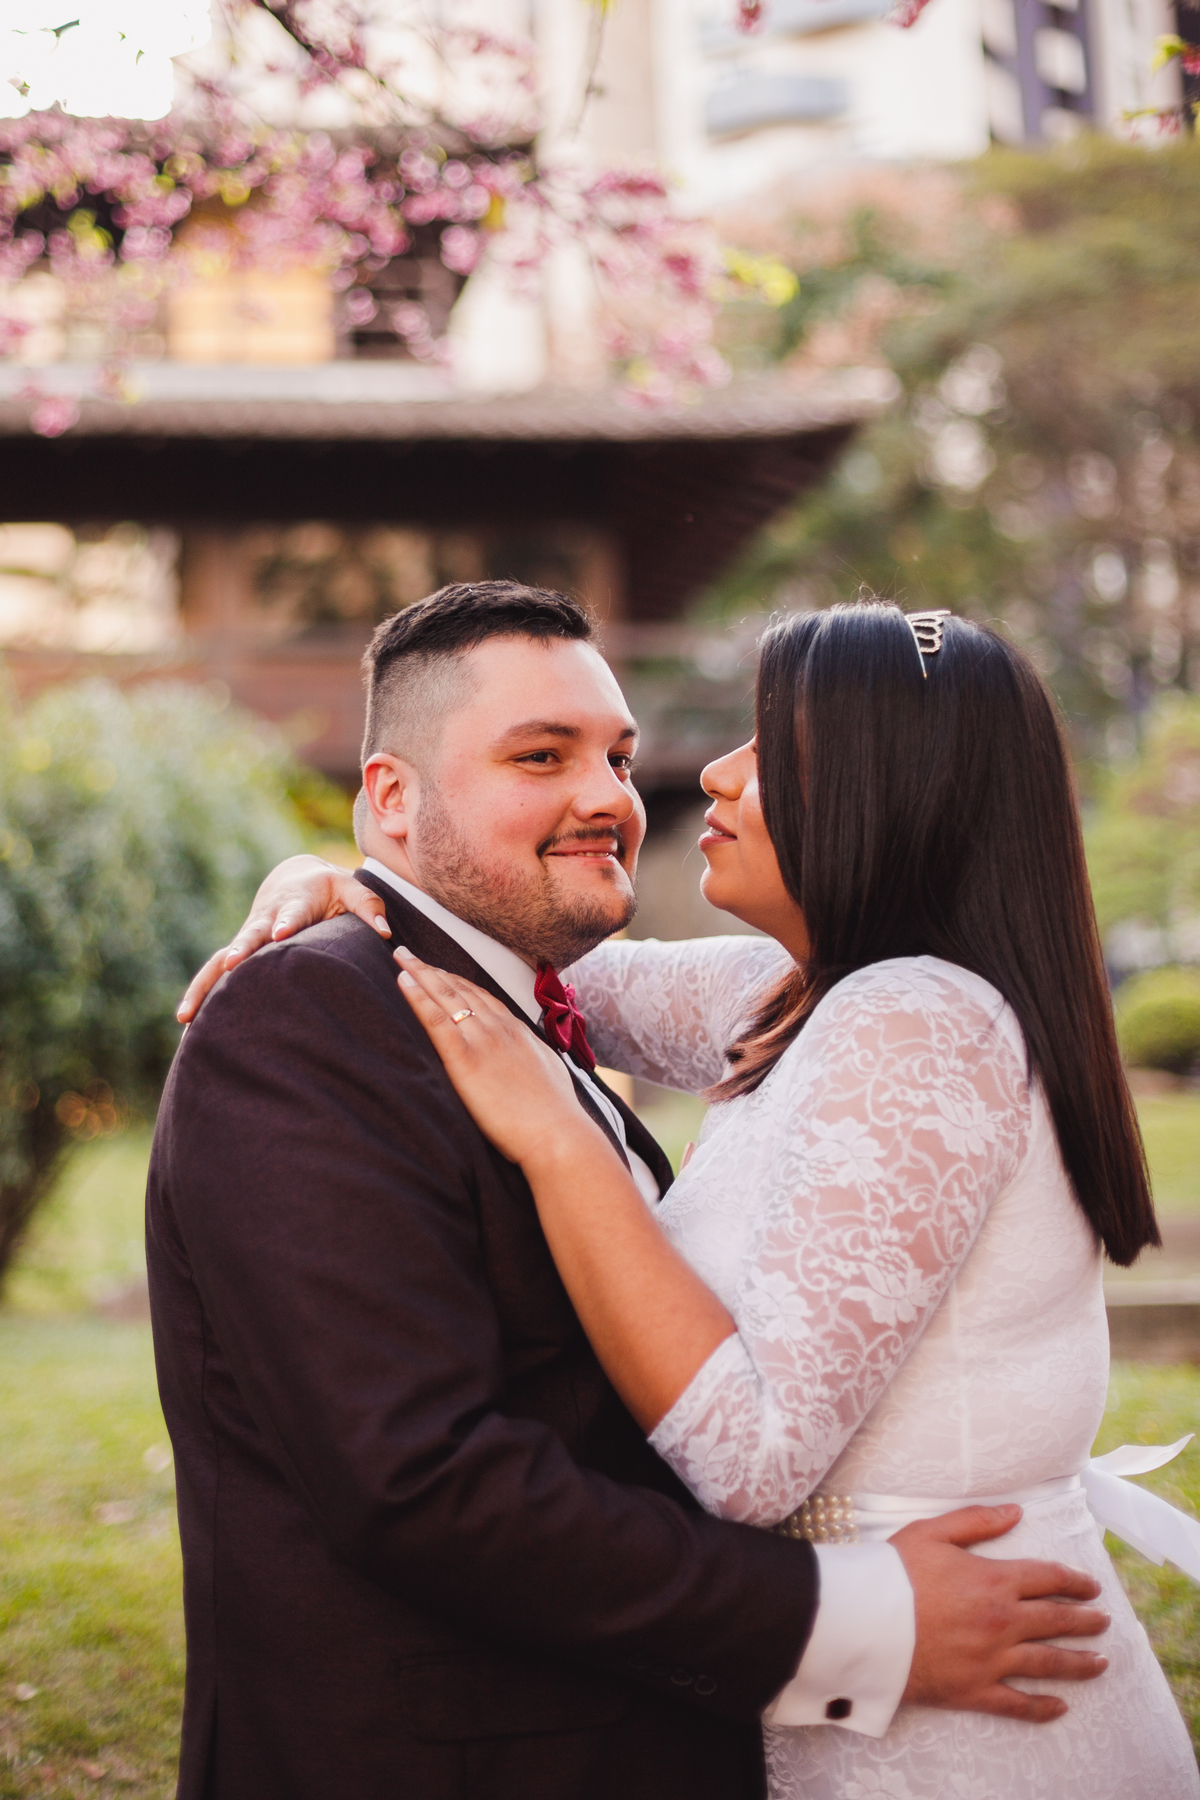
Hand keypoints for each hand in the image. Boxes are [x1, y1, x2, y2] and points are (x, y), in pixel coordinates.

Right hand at [176, 854, 389, 1022]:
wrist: (293, 878)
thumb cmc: (330, 889)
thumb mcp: (352, 889)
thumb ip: (370, 907)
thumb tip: (386, 933)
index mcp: (294, 903)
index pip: (291, 914)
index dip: (285, 923)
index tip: (279, 934)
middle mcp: (264, 922)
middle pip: (250, 937)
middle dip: (242, 951)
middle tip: (233, 965)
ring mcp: (248, 939)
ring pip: (221, 962)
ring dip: (205, 986)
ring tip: (188, 1015)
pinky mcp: (239, 956)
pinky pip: (214, 976)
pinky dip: (200, 996)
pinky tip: (186, 1025)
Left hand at [395, 948, 594, 1167]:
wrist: (557, 1133)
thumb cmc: (555, 1114)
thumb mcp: (548, 1072)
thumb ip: (532, 1058)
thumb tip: (528, 1059)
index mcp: (517, 1031)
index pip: (482, 997)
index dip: (457, 982)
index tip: (439, 972)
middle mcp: (499, 1028)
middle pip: (459, 989)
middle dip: (432, 970)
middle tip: (409, 954)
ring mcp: (482, 1041)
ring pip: (445, 996)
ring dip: (420, 974)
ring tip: (401, 958)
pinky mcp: (465, 1059)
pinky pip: (435, 1020)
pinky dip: (417, 998)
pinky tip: (402, 983)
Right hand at [893, 1505, 1108, 1722]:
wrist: (864, 1622)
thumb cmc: (894, 1572)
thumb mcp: (932, 1532)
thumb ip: (977, 1521)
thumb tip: (1016, 1512)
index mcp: (995, 1580)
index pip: (1049, 1579)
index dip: (1075, 1581)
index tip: (1091, 1586)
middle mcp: (1002, 1621)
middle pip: (1057, 1621)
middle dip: (1086, 1621)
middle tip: (1103, 1622)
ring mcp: (992, 1660)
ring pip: (1048, 1664)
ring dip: (1080, 1663)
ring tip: (1101, 1663)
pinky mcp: (975, 1690)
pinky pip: (1018, 1704)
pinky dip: (1042, 1707)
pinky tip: (1060, 1707)